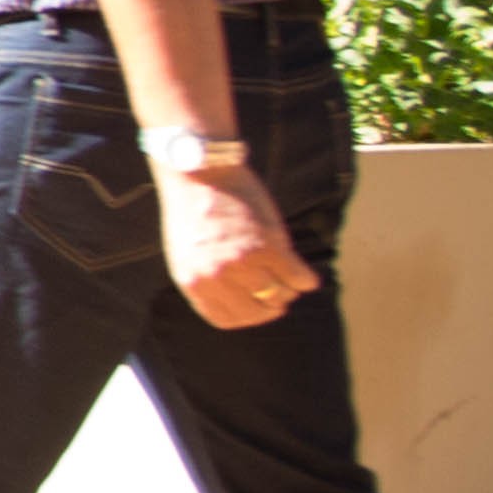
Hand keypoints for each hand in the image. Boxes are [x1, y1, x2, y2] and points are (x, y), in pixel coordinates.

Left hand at [162, 164, 319, 328]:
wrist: (199, 171)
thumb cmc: (193, 210)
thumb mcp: (187, 253)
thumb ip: (208, 281)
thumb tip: (239, 303)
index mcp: (192, 281)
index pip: (226, 320)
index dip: (247, 315)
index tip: (257, 305)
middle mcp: (216, 277)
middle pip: (257, 312)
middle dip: (271, 305)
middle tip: (279, 291)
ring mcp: (242, 263)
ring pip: (280, 294)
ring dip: (288, 288)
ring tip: (288, 274)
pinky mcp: (267, 246)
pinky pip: (297, 276)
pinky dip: (305, 277)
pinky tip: (302, 270)